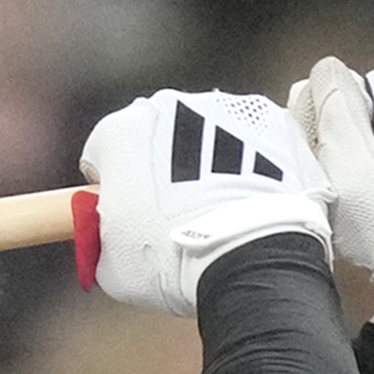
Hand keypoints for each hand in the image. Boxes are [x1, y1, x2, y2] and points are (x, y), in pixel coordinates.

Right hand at [76, 89, 331, 317]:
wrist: (249, 260)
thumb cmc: (171, 260)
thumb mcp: (112, 266)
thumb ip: (102, 240)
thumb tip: (110, 245)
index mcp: (119, 131)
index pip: (101, 155)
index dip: (110, 189)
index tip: (123, 216)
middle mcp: (170, 107)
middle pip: (155, 137)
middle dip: (159, 170)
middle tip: (171, 218)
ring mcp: (225, 110)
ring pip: (207, 136)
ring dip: (207, 165)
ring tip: (217, 214)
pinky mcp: (272, 125)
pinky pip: (252, 144)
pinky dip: (251, 168)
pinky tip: (251, 204)